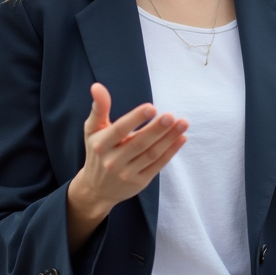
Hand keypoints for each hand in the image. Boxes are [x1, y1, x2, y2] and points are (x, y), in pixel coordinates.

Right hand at [68, 83, 187, 238]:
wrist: (96, 188)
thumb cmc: (97, 151)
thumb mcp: (92, 130)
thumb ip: (99, 108)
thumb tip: (97, 86)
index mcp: (101, 144)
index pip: (119, 130)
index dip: (135, 119)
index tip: (151, 107)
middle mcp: (113, 161)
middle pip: (139, 143)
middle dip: (156, 129)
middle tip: (171, 116)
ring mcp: (127, 173)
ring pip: (151, 154)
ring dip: (169, 138)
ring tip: (182, 123)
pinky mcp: (140, 182)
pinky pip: (158, 165)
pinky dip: (171, 152)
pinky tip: (181, 138)